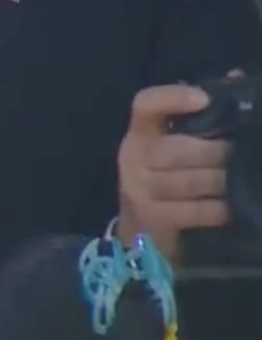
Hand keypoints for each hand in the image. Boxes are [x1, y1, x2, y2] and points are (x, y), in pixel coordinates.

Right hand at [117, 84, 229, 259]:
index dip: (172, 98)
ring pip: (188, 182)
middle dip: (215, 152)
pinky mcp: (151, 218)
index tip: (204, 99)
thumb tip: (237, 79)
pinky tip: (230, 206)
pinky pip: (193, 211)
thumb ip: (204, 114)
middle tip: (238, 153)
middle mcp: (132, 159)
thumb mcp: (177, 141)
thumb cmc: (168, 174)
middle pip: (175, 150)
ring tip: (239, 179)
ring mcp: (138, 190)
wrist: (142, 228)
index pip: (145, 105)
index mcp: (140, 133)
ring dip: (221, 181)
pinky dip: (218, 209)